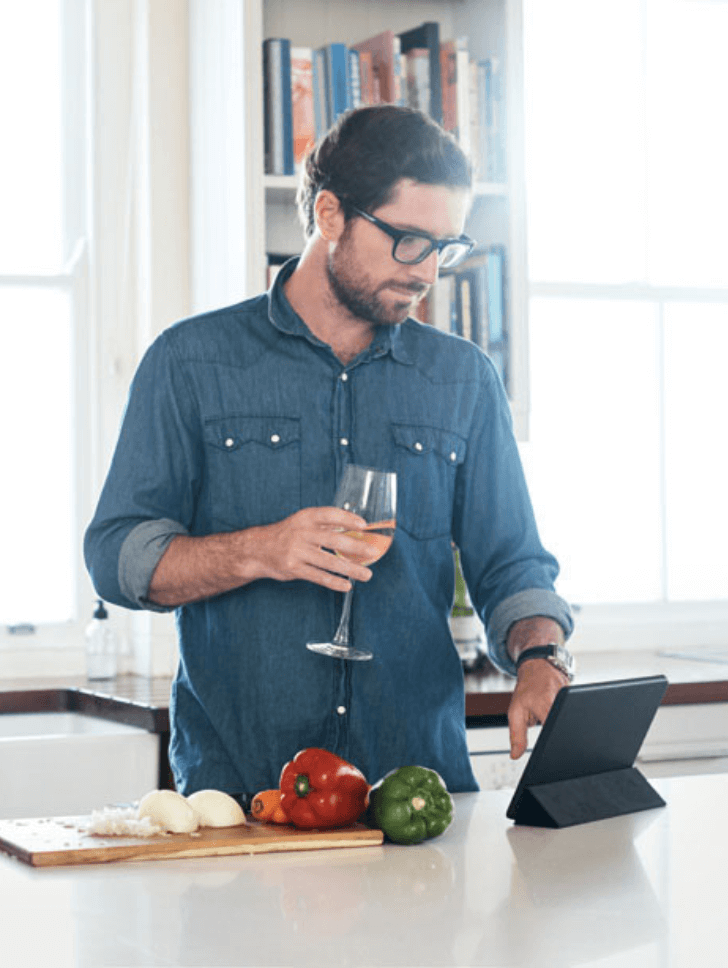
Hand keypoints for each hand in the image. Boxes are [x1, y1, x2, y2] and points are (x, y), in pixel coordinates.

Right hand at [252, 506, 373, 591]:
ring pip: (328, 562)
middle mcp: (301, 533)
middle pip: (333, 540)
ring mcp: (296, 552)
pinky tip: (346, 585)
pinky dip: (334, 582)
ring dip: (350, 569)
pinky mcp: (293, 569)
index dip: (347, 519)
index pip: (329, 515)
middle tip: (373, 552)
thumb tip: (354, 527)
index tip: (364, 525)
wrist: (257, 549)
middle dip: (355, 547)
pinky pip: (318, 576)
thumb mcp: (302, 523)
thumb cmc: (286, 535)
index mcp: (305, 518)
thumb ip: (324, 525)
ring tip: (367, 574)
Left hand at [507, 659, 567, 758]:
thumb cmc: (527, 687)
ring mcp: (572, 696)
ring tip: (548, 712)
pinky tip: (558, 709)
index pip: (555, 729)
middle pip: (565, 726)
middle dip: (556, 732)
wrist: (538, 665)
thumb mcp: (515, 711)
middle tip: (544, 722)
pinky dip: (565, 714)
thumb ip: (516, 735)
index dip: (554, 742)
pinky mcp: (578, 696)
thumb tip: (515, 755)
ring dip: (559, 722)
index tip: (552, 748)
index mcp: (546, 704)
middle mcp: (562, 700)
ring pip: (569, 719)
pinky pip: (572, 711)